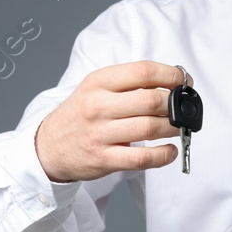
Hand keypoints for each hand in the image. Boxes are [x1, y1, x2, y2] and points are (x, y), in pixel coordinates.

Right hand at [34, 61, 185, 181]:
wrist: (48, 147)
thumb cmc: (80, 115)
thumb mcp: (95, 89)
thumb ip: (128, 83)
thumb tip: (172, 82)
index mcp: (98, 82)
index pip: (143, 71)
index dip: (171, 75)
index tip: (183, 81)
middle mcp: (98, 106)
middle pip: (151, 100)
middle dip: (175, 104)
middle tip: (183, 108)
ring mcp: (100, 134)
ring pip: (150, 128)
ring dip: (174, 128)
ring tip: (179, 128)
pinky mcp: (104, 159)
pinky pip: (142, 158)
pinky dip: (163, 155)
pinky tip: (169, 150)